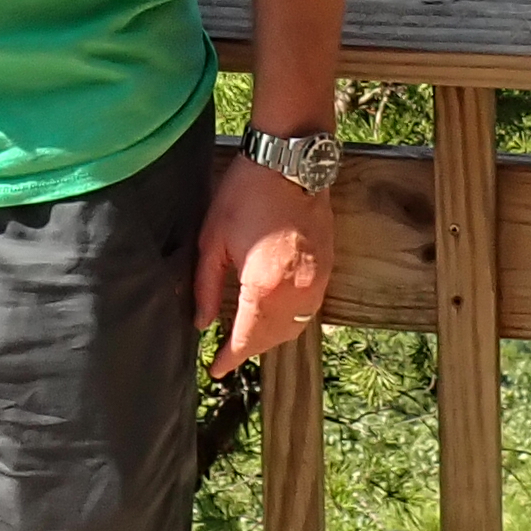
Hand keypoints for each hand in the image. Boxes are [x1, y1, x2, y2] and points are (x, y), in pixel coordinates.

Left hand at [195, 146, 331, 379]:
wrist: (290, 161)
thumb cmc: (246, 194)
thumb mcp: (213, 239)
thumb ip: (206, 287)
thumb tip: (202, 322)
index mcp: (264, 287)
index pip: (246, 339)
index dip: (229, 358)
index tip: (215, 370)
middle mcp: (296, 291)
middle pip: (272, 338)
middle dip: (249, 349)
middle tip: (227, 352)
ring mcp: (316, 281)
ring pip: (294, 327)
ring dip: (271, 337)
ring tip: (248, 336)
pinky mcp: (327, 268)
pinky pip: (309, 309)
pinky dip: (290, 319)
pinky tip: (274, 314)